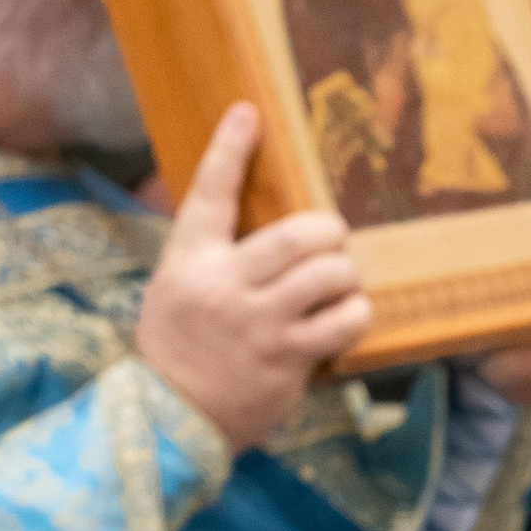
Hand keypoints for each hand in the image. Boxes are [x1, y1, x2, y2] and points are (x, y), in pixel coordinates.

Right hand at [133, 103, 370, 452]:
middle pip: (296, 234)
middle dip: (328, 232)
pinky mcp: (289, 359)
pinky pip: (344, 322)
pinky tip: (347, 319)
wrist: (173, 418)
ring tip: (340, 287)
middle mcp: (224, 284)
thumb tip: (248, 211)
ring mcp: (259, 323)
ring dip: (345, 275)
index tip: (249, 113)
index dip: (230, 148)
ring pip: (328, 274)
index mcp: (190, 259)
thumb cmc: (179, 347)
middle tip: (332, 242)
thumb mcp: (175, 286)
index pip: (210, 192)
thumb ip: (210, 252)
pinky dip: (356, 315)